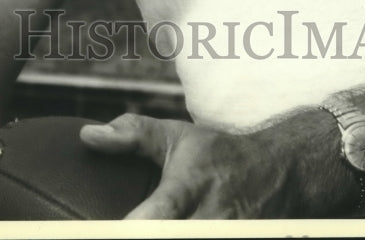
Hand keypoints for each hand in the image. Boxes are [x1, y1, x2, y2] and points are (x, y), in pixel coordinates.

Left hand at [80, 113, 302, 218]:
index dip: (137, 227)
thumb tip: (87, 135)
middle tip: (122, 233)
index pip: (160, 215)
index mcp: (191, 186)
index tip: (118, 229)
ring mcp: (230, 238)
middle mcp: (212, 219)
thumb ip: (132, 135)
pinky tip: (168, 238)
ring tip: (142, 234)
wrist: (278, 172)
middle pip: (174, 238)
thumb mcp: (177, 137)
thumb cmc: (216, 154)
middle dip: (150, 237)